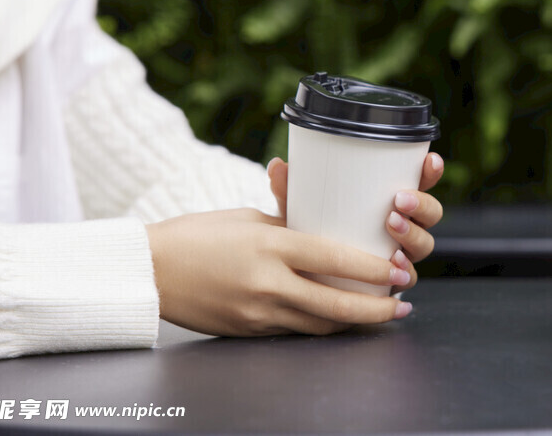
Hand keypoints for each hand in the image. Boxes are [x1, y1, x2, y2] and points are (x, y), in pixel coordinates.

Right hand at [145, 208, 412, 336]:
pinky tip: (339, 321)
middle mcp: (268, 283)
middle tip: (401, 303)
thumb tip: (326, 232)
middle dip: (376, 309)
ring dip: (354, 323)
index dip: (372, 269)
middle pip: (336, 305)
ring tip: (381, 314)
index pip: (334, 260)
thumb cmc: (197, 235)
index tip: (397, 270)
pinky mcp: (249, 331)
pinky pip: (296, 331)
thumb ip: (290, 227)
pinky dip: (322, 327)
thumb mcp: (249, 219)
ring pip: (320, 326)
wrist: (149, 270)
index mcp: (271, 245)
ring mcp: (258, 313)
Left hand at [266, 152, 444, 291]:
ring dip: (414, 235)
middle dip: (421, 204)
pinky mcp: (392, 281)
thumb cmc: (312, 233)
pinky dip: (406, 270)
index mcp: (392, 201)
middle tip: (399, 201)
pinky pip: (409, 277)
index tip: (429, 160)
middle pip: (431, 214)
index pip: (420, 181)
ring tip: (393, 228)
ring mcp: (401, 253)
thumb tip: (277, 166)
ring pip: (424, 244)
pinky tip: (396, 265)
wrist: (304, 277)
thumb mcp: (302, 210)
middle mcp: (404, 226)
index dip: (430, 171)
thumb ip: (292, 190)